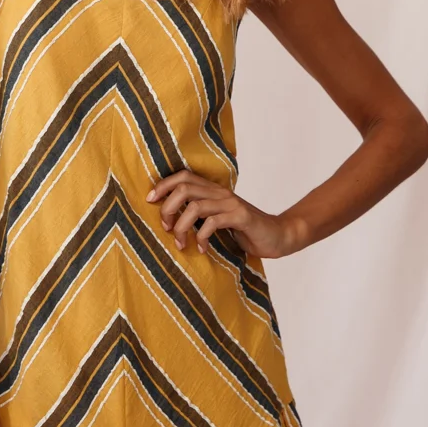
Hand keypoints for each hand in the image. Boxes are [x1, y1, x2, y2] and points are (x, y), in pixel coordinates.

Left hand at [146, 168, 302, 258]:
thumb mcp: (217, 220)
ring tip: (181, 243)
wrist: (278, 236)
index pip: (183, 176)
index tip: (150, 201)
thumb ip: (199, 215)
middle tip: (167, 228)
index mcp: (213, 191)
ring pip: (195, 207)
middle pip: (184, 188)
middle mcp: (220, 193)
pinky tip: (203, 249)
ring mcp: (231, 204)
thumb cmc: (244, 231)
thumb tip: (169, 220)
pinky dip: (202, 238)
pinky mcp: (241, 217)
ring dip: (182, 227)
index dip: (163, 185)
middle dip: (168, 208)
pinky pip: (213, 223)